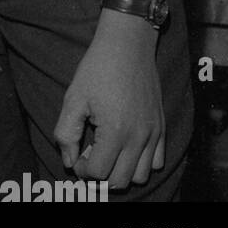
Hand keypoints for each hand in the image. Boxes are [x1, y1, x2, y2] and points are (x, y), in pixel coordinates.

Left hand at [54, 11, 165, 189]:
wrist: (127, 46)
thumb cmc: (97, 69)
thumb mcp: (73, 98)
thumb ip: (66, 133)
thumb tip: (69, 162)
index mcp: (115, 132)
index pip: (99, 173)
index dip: (83, 170)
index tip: (77, 156)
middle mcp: (138, 138)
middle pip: (120, 181)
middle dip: (101, 176)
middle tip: (90, 154)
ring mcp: (153, 134)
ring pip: (142, 176)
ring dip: (122, 172)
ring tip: (108, 151)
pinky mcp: (161, 128)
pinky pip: (158, 162)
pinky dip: (143, 163)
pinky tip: (126, 145)